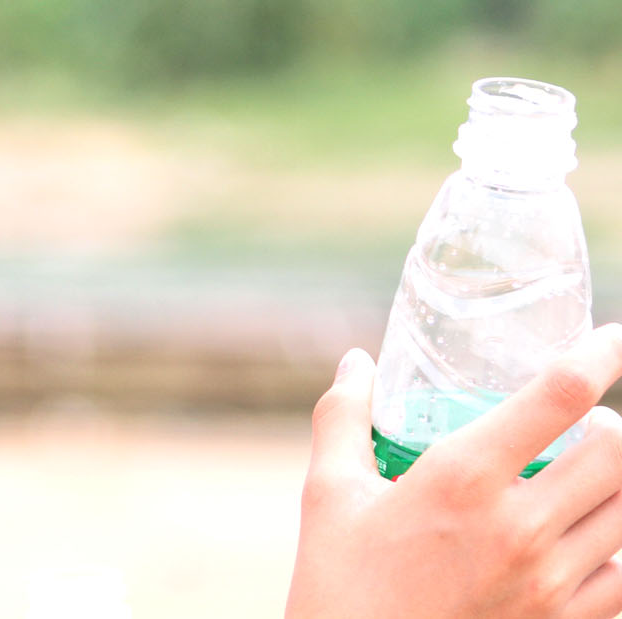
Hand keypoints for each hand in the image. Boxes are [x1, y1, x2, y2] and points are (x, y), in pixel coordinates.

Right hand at [286, 324, 621, 618]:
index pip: (559, 396)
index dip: (600, 355)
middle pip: (618, 453)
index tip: (613, 337)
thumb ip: (345, 417)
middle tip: (584, 424)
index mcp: (460, 478)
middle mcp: (519, 526)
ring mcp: (551, 583)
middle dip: (612, 425)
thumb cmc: (339, 584)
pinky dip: (616, 547)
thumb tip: (358, 361)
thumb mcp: (328, 493)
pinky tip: (586, 540)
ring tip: (585, 477)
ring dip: (618, 484)